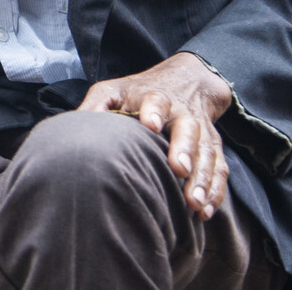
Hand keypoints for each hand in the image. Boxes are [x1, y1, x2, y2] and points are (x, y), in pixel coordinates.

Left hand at [79, 52, 233, 220]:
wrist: (186, 79)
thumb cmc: (139, 92)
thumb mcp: (113, 90)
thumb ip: (95, 107)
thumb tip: (72, 128)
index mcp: (154, 97)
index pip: (155, 101)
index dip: (153, 111)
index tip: (149, 125)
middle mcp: (181, 113)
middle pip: (188, 128)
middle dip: (185, 149)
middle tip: (180, 170)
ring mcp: (201, 130)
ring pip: (207, 152)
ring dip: (203, 178)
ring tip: (194, 204)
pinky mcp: (213, 146)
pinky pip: (219, 168)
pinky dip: (215, 190)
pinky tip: (205, 212)